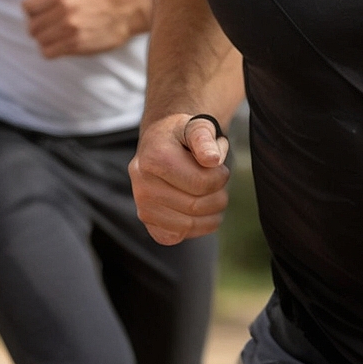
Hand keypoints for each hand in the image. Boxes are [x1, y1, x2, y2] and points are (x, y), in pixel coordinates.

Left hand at [22, 0, 149, 58]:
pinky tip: (59, 43)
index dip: (32, 9)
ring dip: (44, 38)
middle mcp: (63, 8)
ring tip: (54, 33)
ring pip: (39, 40)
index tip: (40, 10)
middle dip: (37, 25)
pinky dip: (50, 49)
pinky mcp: (77, 43)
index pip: (27, 6)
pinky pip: (48, 52)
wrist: (125, 7)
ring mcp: (70, 28)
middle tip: (47, 24)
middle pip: (31, 26)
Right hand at [130, 113, 230, 244]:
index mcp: (153, 158)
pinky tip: (198, 212)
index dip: (220, 177)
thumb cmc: (184, 136)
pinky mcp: (147, 222)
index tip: (219, 167)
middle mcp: (141, 184)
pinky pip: (175, 237)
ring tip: (213, 198)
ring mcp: (142, 205)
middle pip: (195, 207)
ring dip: (210, 215)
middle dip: (218, 197)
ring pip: (187, 226)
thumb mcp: (197, 126)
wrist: (162, 143)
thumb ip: (205, 137)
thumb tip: (212, 159)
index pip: (201, 183)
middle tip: (219, 184)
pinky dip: (194, 228)